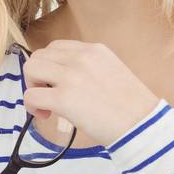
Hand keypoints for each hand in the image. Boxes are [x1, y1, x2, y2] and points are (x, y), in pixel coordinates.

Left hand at [23, 40, 161, 147]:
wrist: (143, 125)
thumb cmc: (131, 106)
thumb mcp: (112, 71)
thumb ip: (88, 68)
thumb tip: (61, 78)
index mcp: (94, 50)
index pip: (56, 47)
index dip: (50, 65)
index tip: (56, 82)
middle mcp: (81, 58)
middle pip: (39, 56)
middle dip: (37, 76)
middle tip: (48, 94)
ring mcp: (71, 76)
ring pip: (30, 69)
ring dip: (32, 87)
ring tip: (46, 105)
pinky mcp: (63, 98)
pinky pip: (31, 96)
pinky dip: (32, 107)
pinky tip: (46, 115)